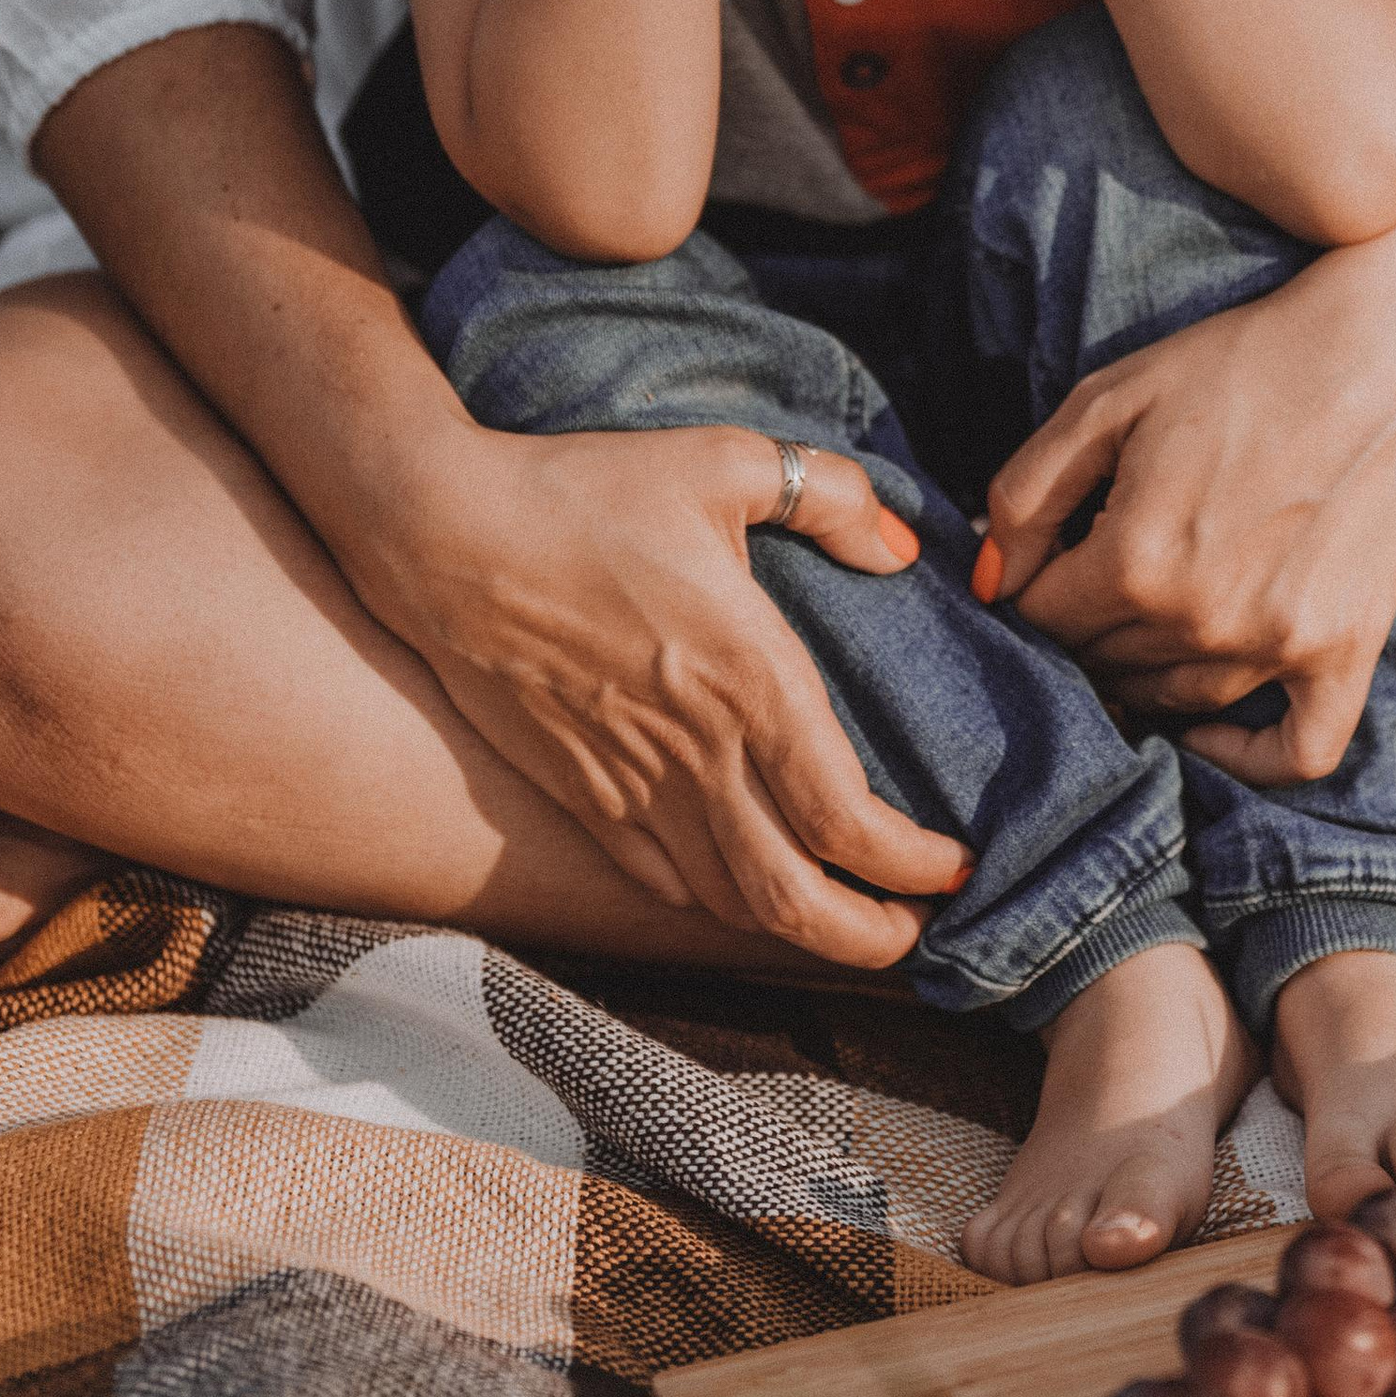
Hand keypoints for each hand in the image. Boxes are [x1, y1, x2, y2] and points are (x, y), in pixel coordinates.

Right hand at [357, 418, 973, 957]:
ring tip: (849, 924)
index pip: (847, 817)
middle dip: (867, 934)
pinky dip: (716, 904)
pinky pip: (660, 880)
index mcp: (749, 680)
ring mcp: (630, 783)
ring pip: (728, 903)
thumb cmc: (583, 491)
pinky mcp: (579, 792)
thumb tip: (906, 546)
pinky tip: (747, 893)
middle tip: (915, 934)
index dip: (911, 864)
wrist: (442, 533)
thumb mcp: (725, 462)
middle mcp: (696, 752)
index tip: (953, 866)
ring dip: (799, 931)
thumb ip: (831, 497)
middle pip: (793, 894)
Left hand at [975, 224, 1395, 781]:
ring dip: (1142, 677)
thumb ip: (1027, 493)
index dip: (1033, 586)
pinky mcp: (1347, 651)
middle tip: (1100, 576)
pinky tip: (1208, 725)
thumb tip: (989, 581)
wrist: (1387, 350)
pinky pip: (1296, 753)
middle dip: (1084, 627)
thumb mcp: (1107, 399)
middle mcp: (1204, 620)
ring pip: (1175, 704)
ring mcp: (1281, 644)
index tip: (1053, 553)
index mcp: (1135, 559)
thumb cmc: (1240, 362)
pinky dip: (1247, 757)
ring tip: (1142, 622)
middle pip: (1102, 667)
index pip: (1041, 620)